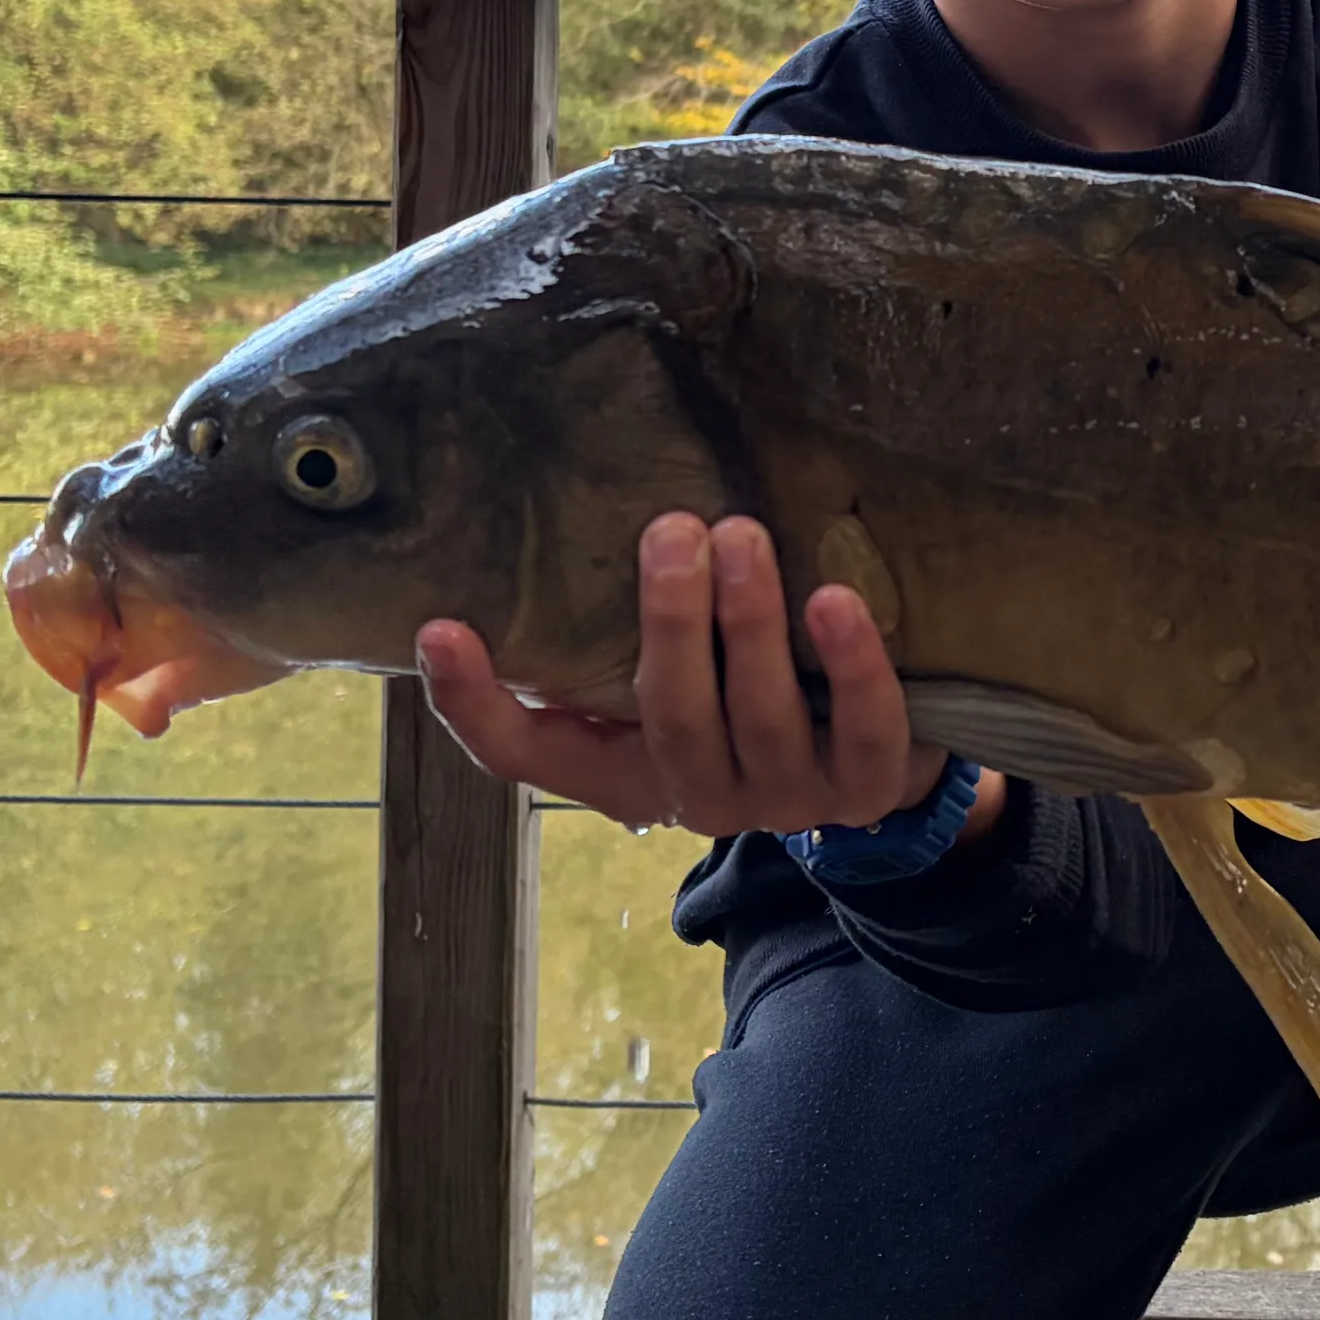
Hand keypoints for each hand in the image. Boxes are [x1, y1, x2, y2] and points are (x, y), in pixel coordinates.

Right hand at [414, 511, 994, 847]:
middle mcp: (700, 796)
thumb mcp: (676, 672)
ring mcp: (787, 800)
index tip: (439, 628)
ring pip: (761, 720)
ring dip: (750, 625)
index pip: (527, 755)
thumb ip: (615, 630)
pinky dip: (851, 666)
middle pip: (667, 721)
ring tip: (742, 536)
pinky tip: (836, 600)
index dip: (474, 705)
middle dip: (671, 624)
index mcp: (630, 770)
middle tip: (672, 530)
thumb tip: (550, 519)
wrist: (880, 767)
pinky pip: (864, 730)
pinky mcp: (869, 790)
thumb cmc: (754, 695)